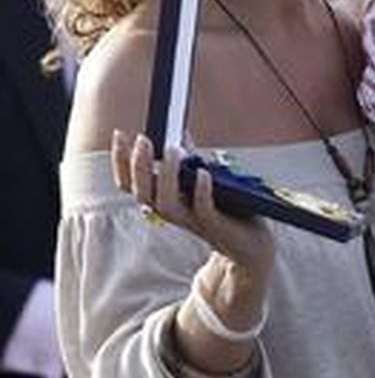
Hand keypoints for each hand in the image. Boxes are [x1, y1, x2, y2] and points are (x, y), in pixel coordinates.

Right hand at [113, 130, 273, 283]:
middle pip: (142, 193)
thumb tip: (179, 131)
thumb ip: (191, 159)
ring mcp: (192, 220)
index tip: (119, 134)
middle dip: (138, 166)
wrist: (251, 246)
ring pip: (166, 204)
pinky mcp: (214, 225)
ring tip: (173, 149)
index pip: (131, 183)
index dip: (121, 161)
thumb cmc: (226, 210)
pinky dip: (200, 191)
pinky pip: (202, 210)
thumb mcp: (204, 180)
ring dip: (167, 175)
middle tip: (142, 139)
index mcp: (165, 199)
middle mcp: (173, 212)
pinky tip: (202, 172)